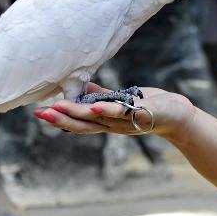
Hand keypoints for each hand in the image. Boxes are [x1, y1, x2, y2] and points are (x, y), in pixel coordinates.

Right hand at [33, 82, 195, 138]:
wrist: (178, 116)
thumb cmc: (150, 107)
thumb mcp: (122, 101)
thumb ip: (103, 96)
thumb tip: (85, 91)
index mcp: (106, 120)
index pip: (79, 121)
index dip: (60, 118)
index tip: (38, 113)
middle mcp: (113, 125)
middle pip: (83, 124)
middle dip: (60, 119)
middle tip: (38, 114)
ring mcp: (126, 122)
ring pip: (98, 119)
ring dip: (78, 114)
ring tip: (58, 108)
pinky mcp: (141, 115)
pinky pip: (122, 113)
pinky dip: (108, 110)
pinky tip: (95, 105)